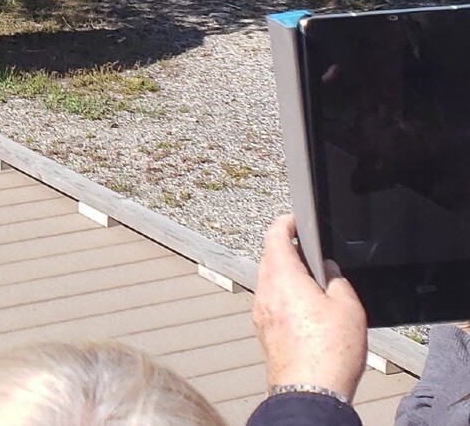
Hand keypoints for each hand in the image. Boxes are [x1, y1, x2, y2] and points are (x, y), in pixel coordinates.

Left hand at [253, 215, 367, 400]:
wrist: (309, 390)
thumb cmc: (327, 352)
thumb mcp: (348, 306)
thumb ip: (337, 280)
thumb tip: (329, 270)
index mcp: (282, 277)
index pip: (274, 236)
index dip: (285, 223)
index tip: (296, 220)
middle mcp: (265, 292)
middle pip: (269, 258)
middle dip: (288, 250)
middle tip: (310, 253)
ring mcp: (261, 312)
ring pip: (269, 281)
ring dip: (286, 275)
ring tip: (313, 283)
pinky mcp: (263, 330)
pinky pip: (271, 302)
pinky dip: (284, 296)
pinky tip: (305, 309)